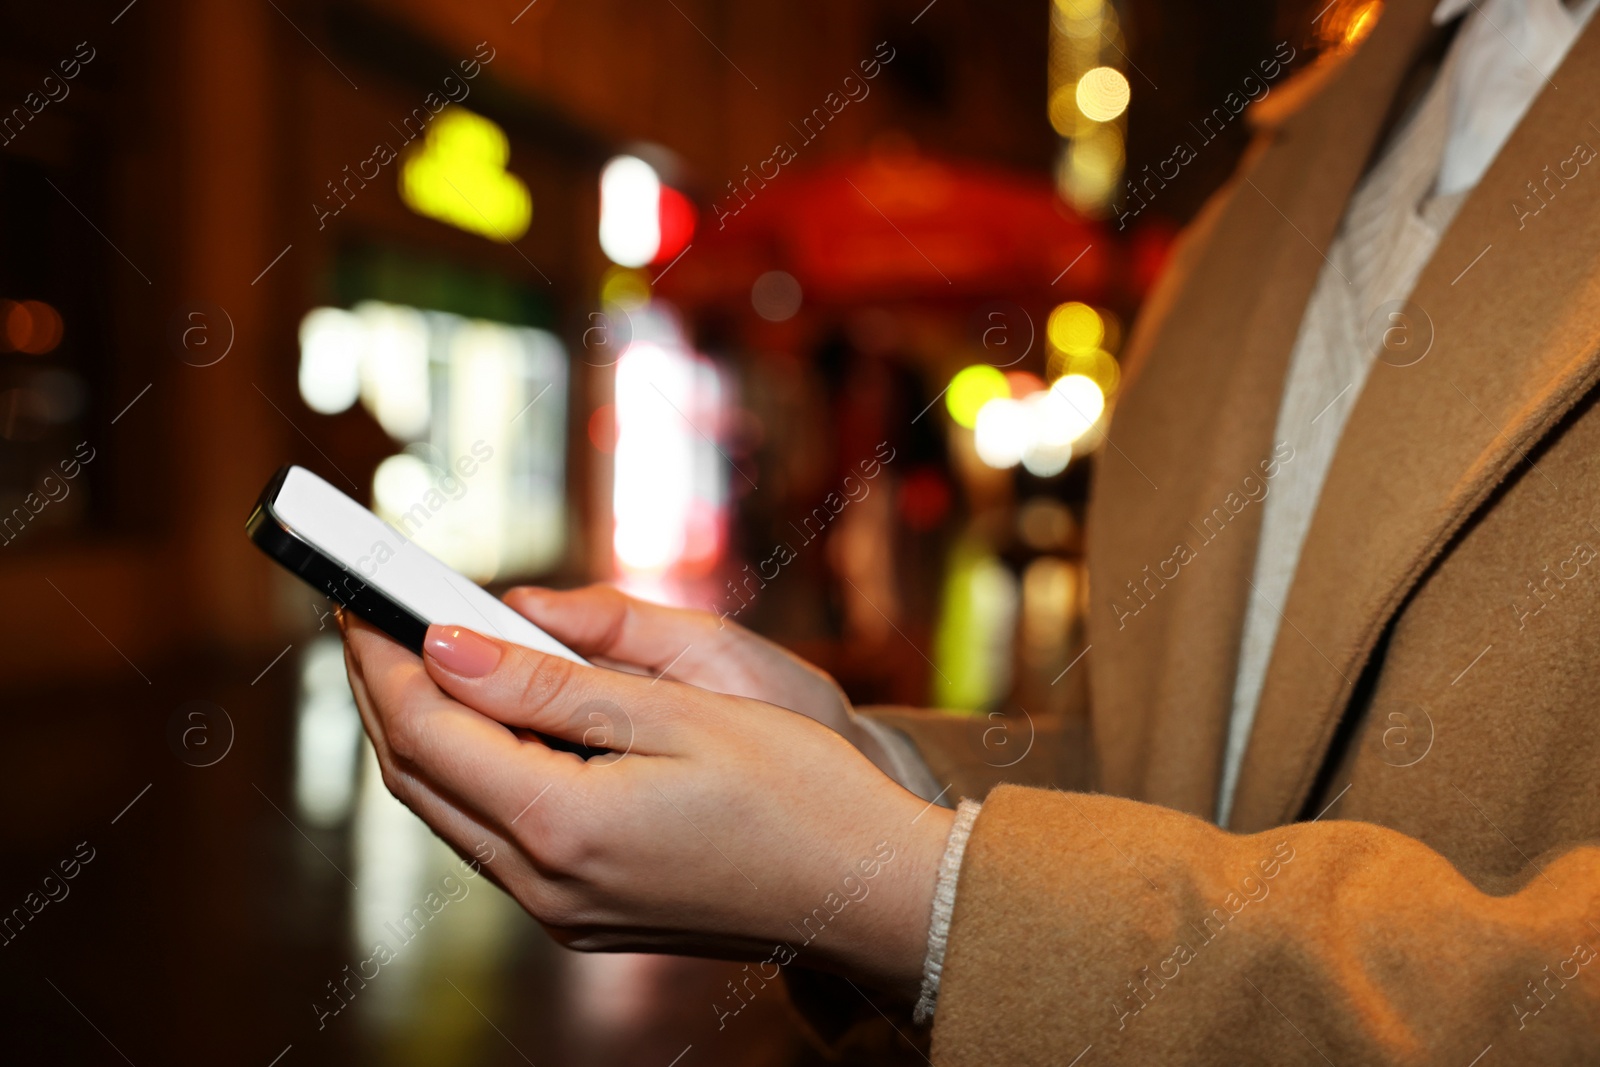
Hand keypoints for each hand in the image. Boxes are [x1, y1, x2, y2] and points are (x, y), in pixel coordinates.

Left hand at [340, 612, 954, 996]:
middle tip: (371, 619)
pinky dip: (471, 772)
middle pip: (419, 777)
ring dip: (421, 733)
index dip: (384, 657)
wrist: (869, 894)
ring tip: (419, 659)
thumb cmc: (798, 792)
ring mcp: (561, 910)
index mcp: (562, 825)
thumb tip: (444, 645)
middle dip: (383, 692)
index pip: (427, 729)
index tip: (362, 598)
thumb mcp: (680, 711)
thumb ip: (551, 683)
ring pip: (448, 811)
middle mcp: (544, 882)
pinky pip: (492, 837)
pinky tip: (489, 724)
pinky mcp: (583, 915)